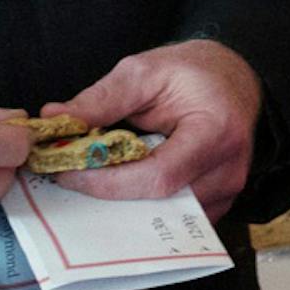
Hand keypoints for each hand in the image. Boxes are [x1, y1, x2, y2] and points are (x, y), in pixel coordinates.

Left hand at [47, 39, 261, 219]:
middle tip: (67, 178)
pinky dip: (142, 207)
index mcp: (216, 132)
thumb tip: (56, 118)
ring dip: (123, 205)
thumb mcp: (146, 71)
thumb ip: (103, 98)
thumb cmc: (193, 72)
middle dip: (108, 197)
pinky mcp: (217, 203)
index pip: (157, 176)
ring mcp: (226, 192)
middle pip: (159, 205)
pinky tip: (119, 187)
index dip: (108, 182)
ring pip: (163, 218)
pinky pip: (173, 218)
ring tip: (90, 180)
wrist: (233, 78)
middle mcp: (228, 170)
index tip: (68, 172)